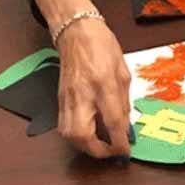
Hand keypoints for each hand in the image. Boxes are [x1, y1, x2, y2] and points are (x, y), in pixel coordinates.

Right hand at [56, 18, 131, 158]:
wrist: (76, 32)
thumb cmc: (101, 45)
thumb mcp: (122, 70)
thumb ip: (124, 100)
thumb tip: (125, 124)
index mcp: (102, 82)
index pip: (111, 120)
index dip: (119, 141)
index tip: (125, 150)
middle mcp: (82, 93)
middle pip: (82, 134)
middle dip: (97, 151)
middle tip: (111, 151)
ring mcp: (67, 97)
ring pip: (69, 135)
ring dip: (85, 146)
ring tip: (100, 145)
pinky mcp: (60, 99)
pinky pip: (64, 127)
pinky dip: (76, 137)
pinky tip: (88, 134)